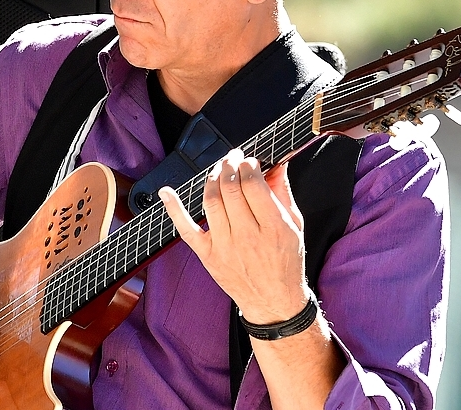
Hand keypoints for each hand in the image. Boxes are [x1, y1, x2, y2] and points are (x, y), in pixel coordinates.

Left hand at [158, 148, 311, 323]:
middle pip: (230, 190)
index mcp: (274, 227)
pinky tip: (166, 192)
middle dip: (229, 167)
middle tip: (231, 158)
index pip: (253, 185)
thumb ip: (282, 193)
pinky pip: (186, 229)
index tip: (248, 160)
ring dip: (212, 179)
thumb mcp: (294, 226)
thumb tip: (276, 163)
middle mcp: (247, 236)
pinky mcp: (207, 255)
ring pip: (211, 202)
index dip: (248, 166)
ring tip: (218, 170)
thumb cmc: (285, 263)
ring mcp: (224, 246)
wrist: (273, 302)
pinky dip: (174, 209)